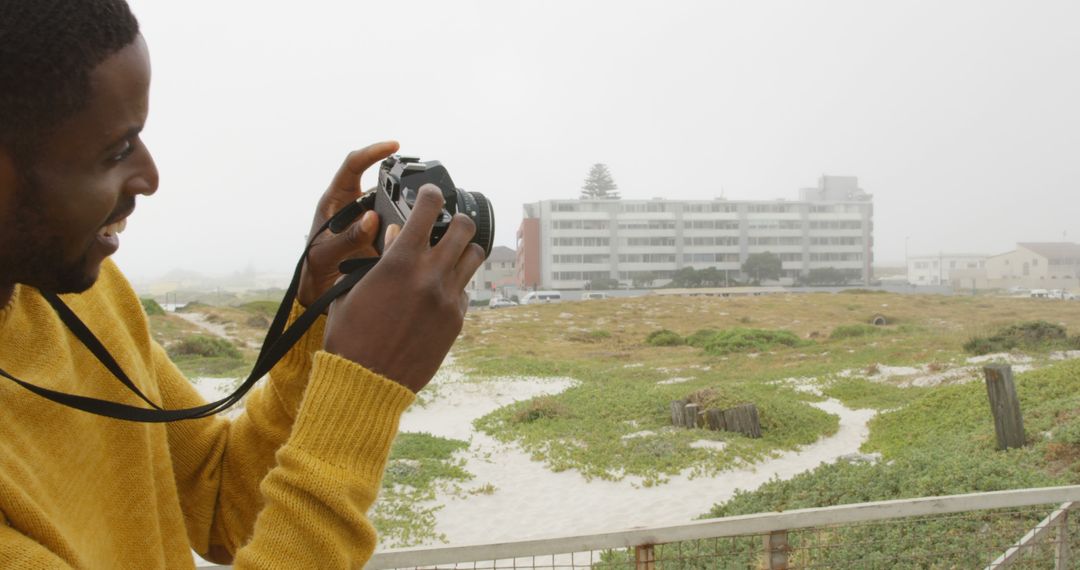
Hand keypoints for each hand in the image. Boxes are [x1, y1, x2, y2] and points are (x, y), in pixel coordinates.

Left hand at [298, 141, 402, 308]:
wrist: (321, 289)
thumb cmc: (316, 267)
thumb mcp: (326, 254)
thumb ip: (346, 238)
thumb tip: (371, 218)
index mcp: (336, 200)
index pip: (353, 165)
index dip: (372, 152)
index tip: (394, 147)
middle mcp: (355, 205)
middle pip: (380, 183)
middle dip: (398, 182)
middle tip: (417, 186)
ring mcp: (370, 220)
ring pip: (392, 205)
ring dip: (404, 211)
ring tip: (416, 222)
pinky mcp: (381, 235)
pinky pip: (398, 226)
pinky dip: (407, 230)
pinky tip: (417, 239)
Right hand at [323, 185, 485, 391]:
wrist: (366, 381)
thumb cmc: (351, 335)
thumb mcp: (355, 288)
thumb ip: (379, 258)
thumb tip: (396, 236)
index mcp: (400, 261)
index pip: (428, 209)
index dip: (432, 195)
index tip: (431, 194)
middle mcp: (431, 275)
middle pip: (465, 228)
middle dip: (456, 220)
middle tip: (446, 224)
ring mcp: (448, 298)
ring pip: (475, 256)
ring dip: (464, 249)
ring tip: (449, 254)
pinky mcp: (456, 321)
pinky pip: (466, 290)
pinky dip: (456, 284)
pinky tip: (439, 291)